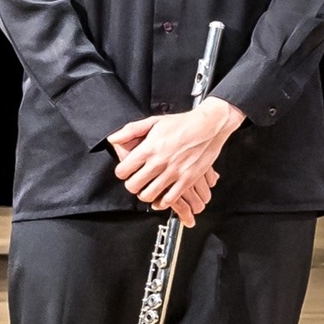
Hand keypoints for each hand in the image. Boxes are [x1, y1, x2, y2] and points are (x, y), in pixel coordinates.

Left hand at [108, 100, 245, 221]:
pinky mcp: (188, 179)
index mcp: (149, 148)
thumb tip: (113, 139)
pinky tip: (162, 196)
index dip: (122, 172)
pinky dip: (163, 202)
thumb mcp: (154, 121)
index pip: (123, 171)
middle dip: (132, 185)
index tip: (127, 171)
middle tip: (137, 181)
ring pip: (149, 195)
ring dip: (145, 194)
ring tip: (149, 189)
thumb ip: (131, 130)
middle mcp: (160, 162)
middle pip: (133, 186)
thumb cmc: (183, 123)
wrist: (210, 125)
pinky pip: (170, 199)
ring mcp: (174, 172)